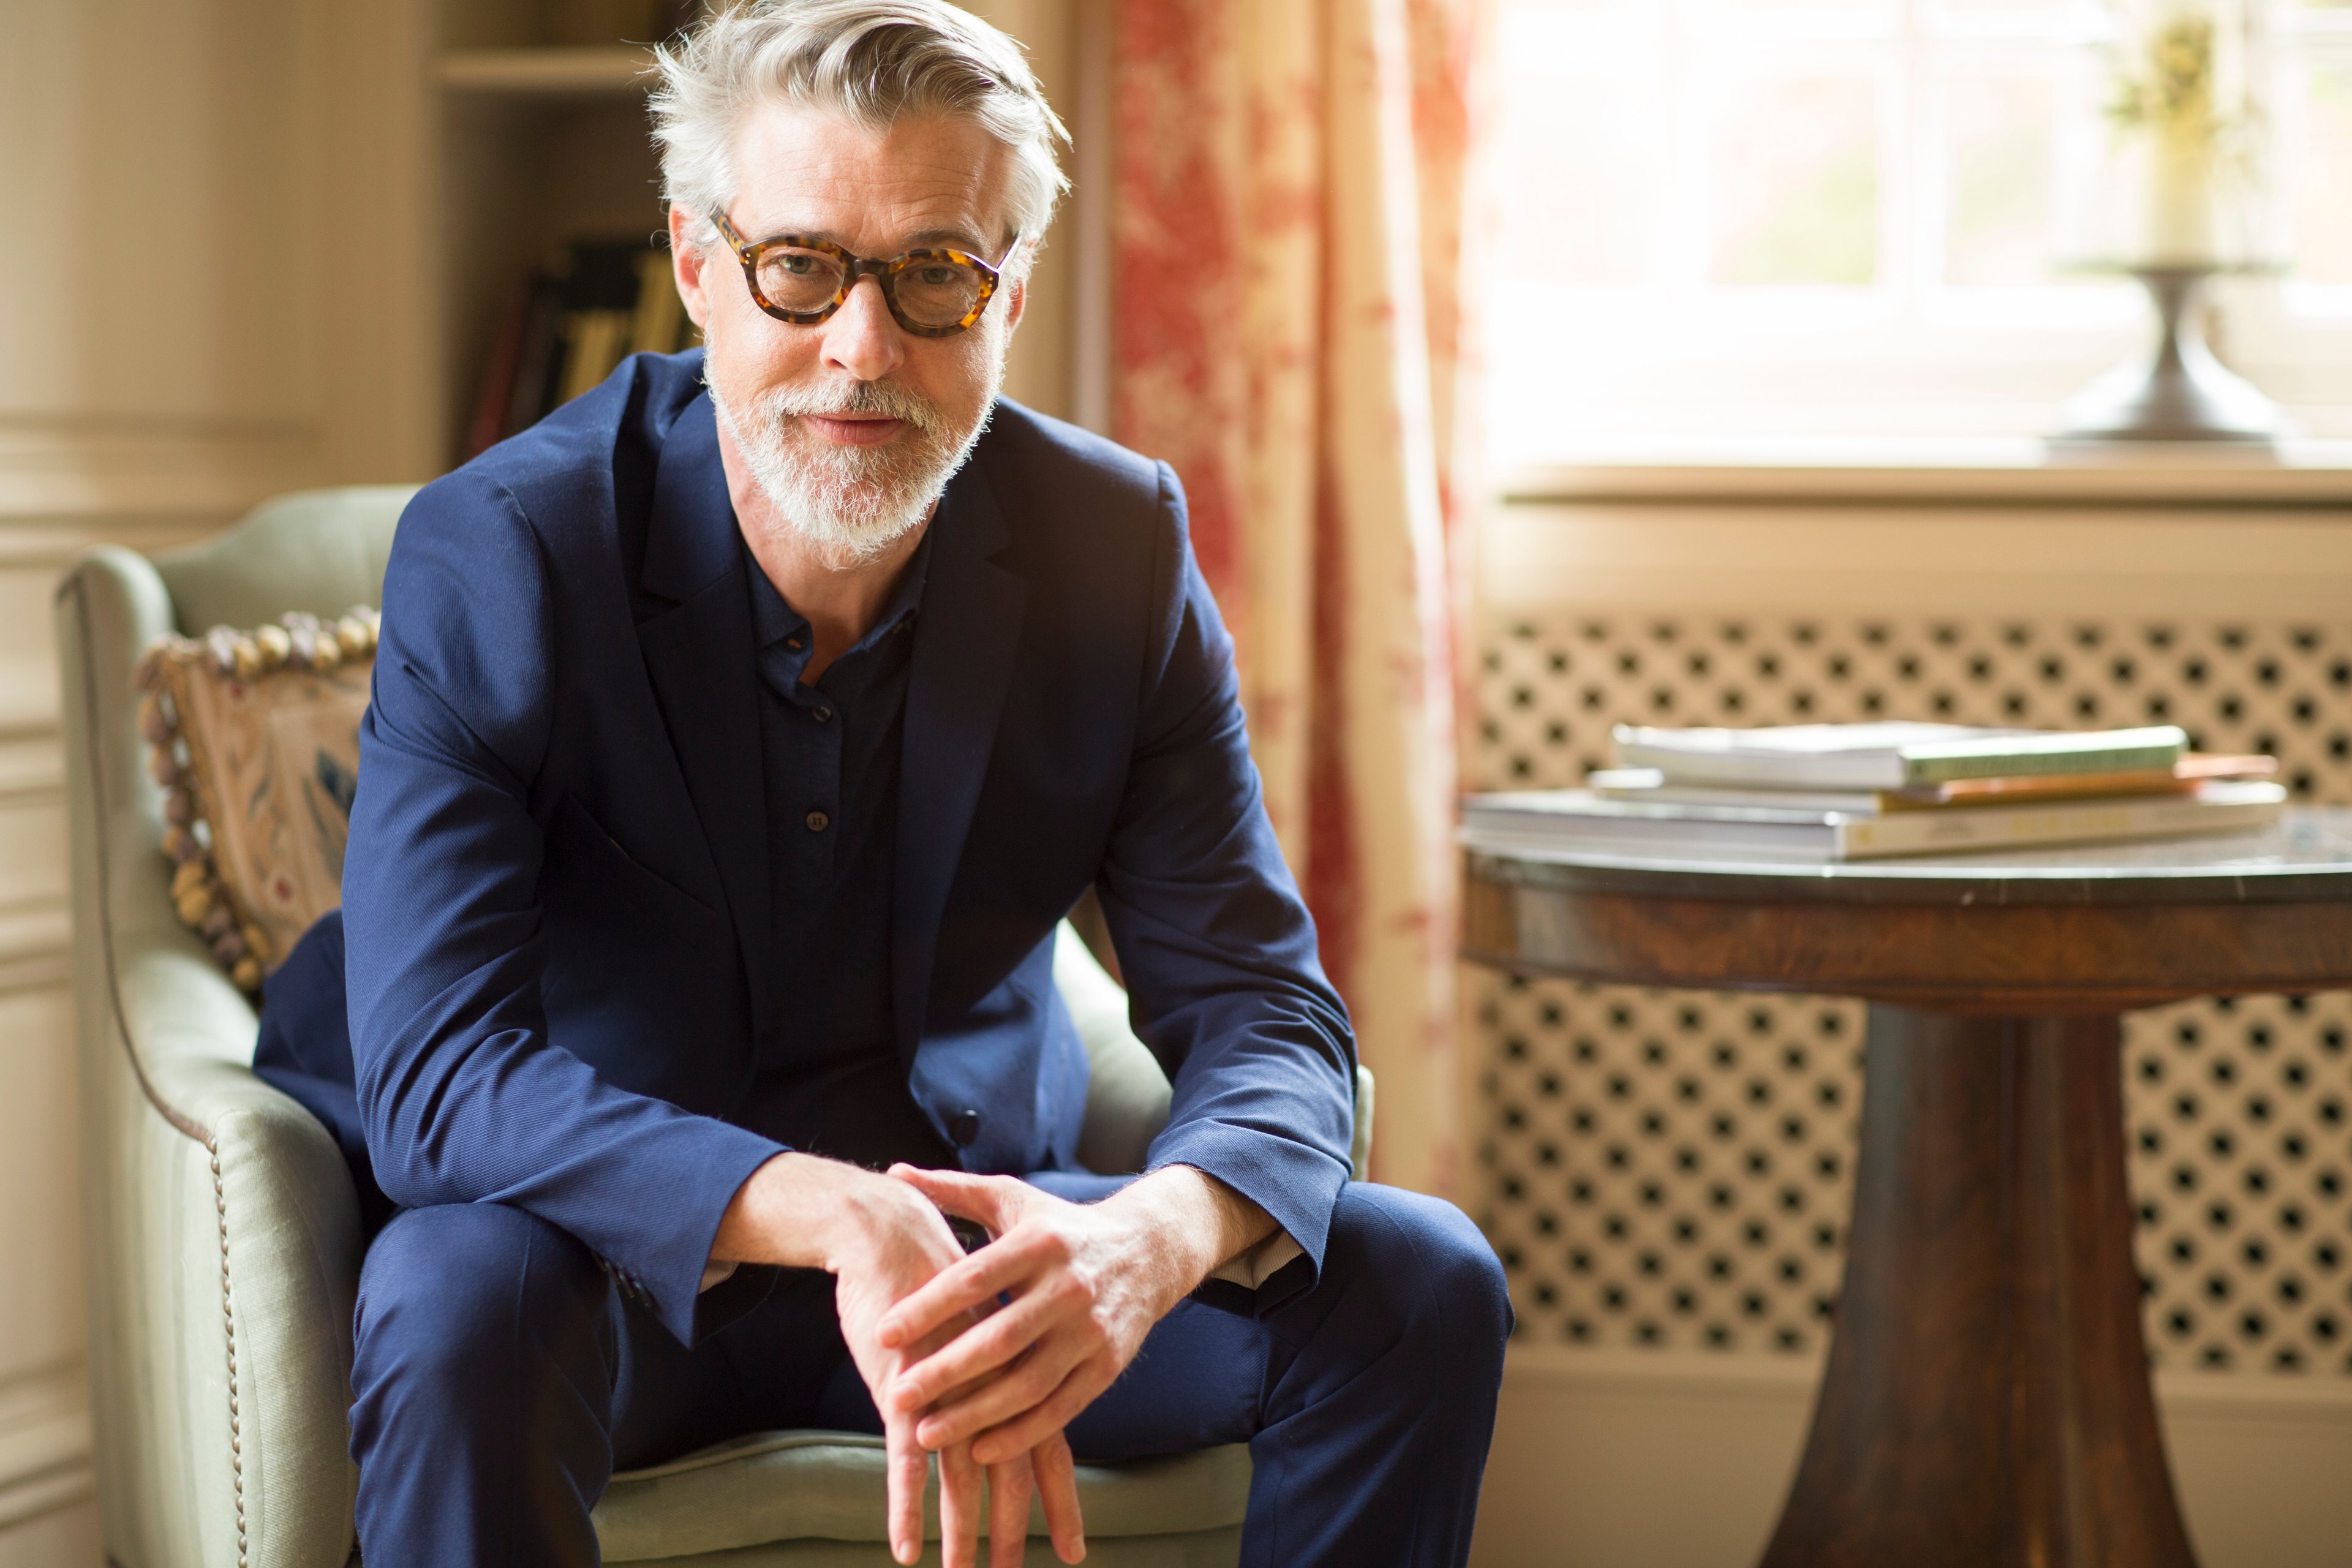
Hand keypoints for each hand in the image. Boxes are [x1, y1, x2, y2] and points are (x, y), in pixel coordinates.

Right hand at [711, 1154, 1085, 1566]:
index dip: (1061, 1501)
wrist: (891, 1227)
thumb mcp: (979, 1319)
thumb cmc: (934, 1271)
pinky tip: (904, 1550)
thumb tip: (1006, 1395)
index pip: (1047, 1445)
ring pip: (961, 1477)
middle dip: (1010, 1532)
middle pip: (1011, 1472)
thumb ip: (997, 1356)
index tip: (1074, 1551)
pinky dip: (905, 1509)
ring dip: (959, 1534)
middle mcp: (992, 1382)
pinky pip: (906, 1463)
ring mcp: (949, 1389)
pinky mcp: (903, 1388)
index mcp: (1017, 1367)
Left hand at [876, 1165, 1275, 1466]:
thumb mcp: (1013, 1199)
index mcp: (1040, 1241)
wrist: (1148, 1251)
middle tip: (898, 1396)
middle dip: (946, 1371)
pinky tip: (979, 1449)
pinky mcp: (1108, 1366)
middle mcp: (1069, 1286)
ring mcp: (1092, 1330)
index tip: (884, 1334)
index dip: (928, 1307)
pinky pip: (1060, 1408)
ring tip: (926, 1434)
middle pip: (1000, 1338)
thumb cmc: (1060, 1226)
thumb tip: (895, 1172)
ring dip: (976, 1414)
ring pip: (1029, 1383)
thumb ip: (954, 1190)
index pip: (976, 1278)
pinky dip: (1020, 1434)